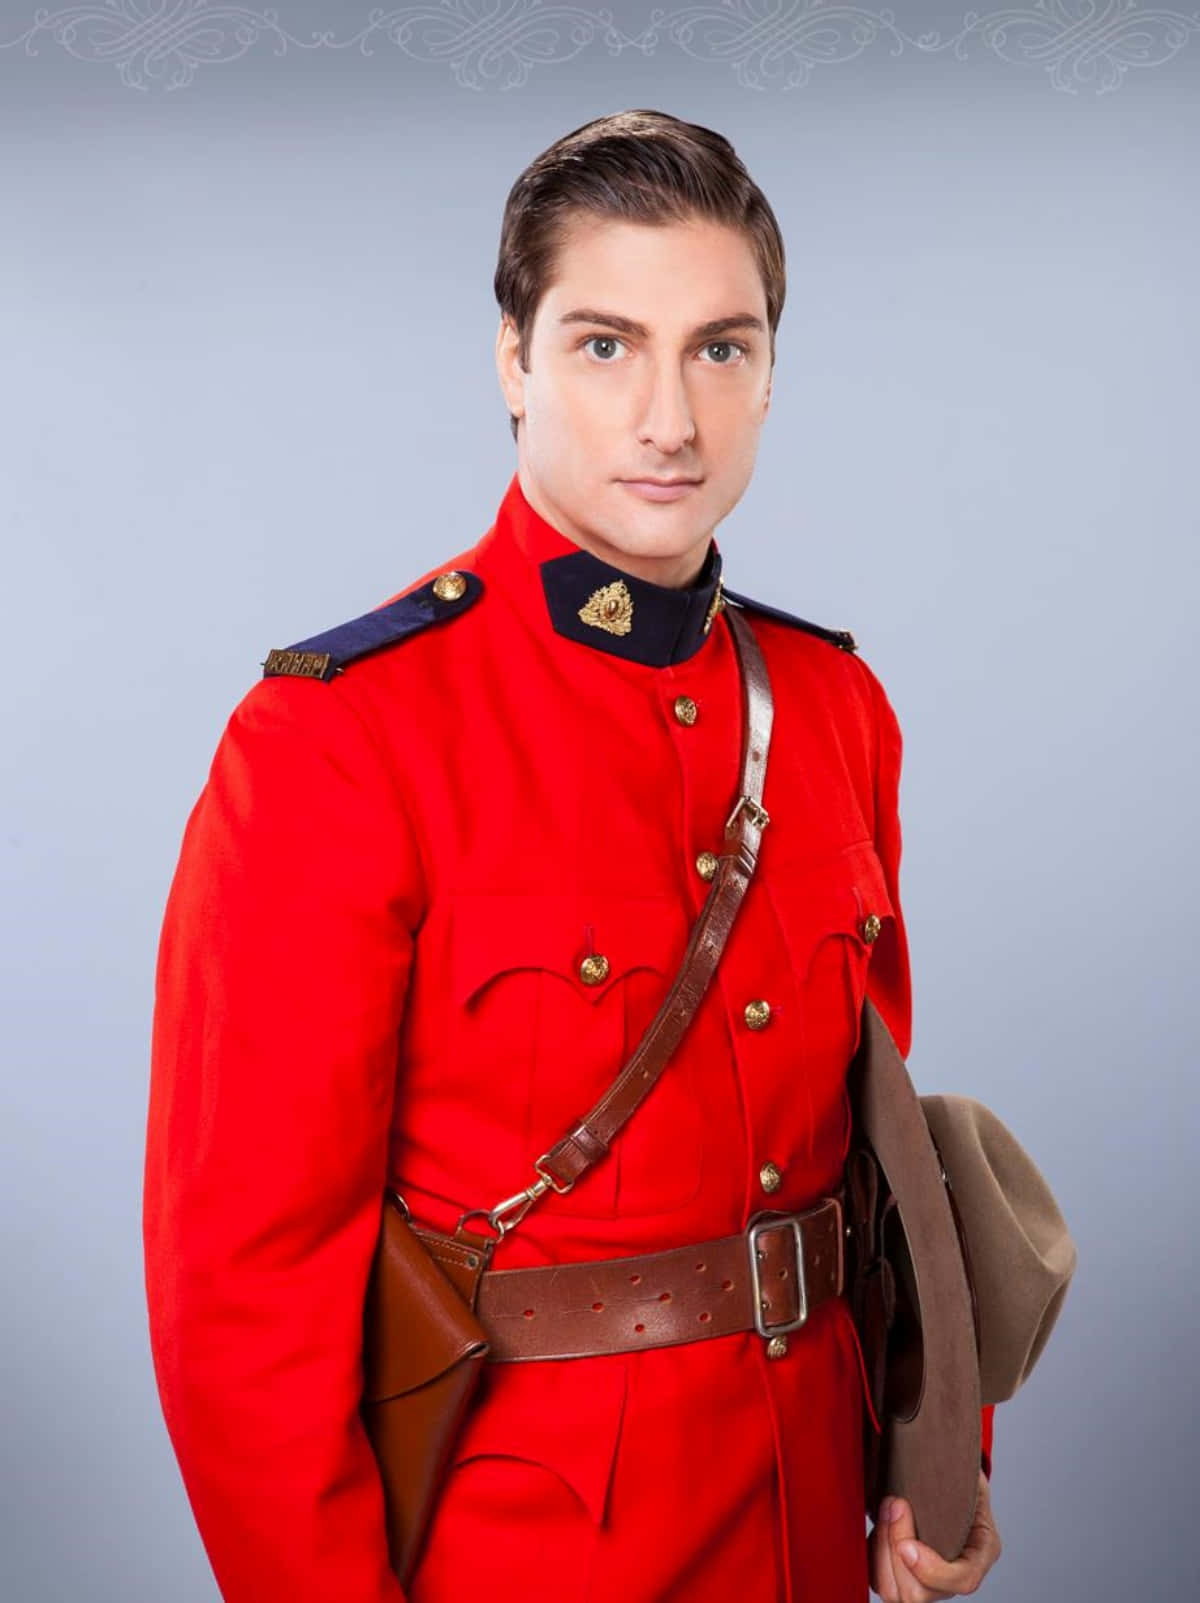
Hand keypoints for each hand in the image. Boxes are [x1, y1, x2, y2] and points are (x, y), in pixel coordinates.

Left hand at [868, 1469, 1001, 1599]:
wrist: (949, 1488)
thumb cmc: (961, 1483)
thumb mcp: (972, 1476)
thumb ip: (962, 1476)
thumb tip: (943, 1457)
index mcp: (980, 1552)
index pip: (963, 1581)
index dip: (931, 1570)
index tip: (907, 1545)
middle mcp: (954, 1577)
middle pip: (919, 1593)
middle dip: (896, 1547)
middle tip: (893, 1504)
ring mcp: (928, 1583)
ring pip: (894, 1592)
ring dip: (881, 1550)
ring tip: (885, 1509)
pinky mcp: (903, 1578)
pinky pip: (880, 1581)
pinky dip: (873, 1554)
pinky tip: (879, 1525)